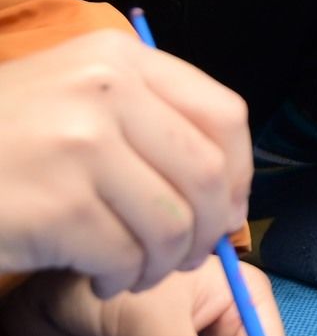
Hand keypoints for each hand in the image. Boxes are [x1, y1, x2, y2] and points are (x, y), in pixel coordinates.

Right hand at [0, 32, 251, 297]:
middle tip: (185, 257)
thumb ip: (146, 118)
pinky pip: (125, 255)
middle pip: (208, 175)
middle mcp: (106, 90)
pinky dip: (122, 278)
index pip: (223, 114)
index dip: (240, 172)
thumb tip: (228, 186)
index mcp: (119, 58)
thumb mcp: (72, 97)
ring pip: (172, 223)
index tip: (228, 208)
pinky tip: (99, 276)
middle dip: (208, 230)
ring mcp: (80, 144)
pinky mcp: (57, 204)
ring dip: (162, 264)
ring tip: (134, 271)